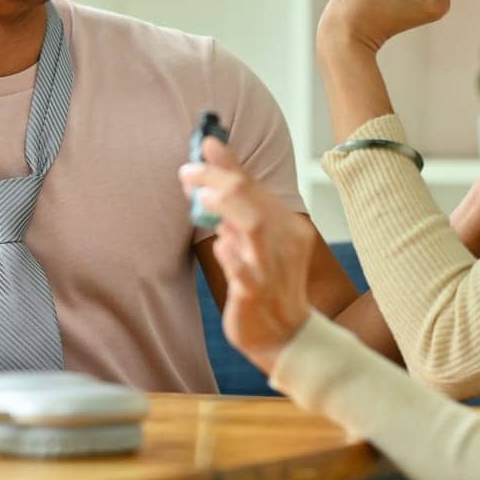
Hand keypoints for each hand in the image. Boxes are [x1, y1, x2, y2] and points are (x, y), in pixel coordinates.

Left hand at [179, 140, 316, 370]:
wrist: (285, 334)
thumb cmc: (267, 280)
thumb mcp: (254, 238)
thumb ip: (237, 203)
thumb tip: (211, 161)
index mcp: (289, 226)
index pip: (257, 188)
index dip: (227, 166)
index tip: (205, 145)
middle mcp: (285, 243)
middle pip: (255, 201)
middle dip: (221, 178)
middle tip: (189, 171)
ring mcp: (270, 269)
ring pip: (256, 228)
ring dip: (227, 206)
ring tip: (203, 196)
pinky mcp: (255, 295)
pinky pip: (245, 272)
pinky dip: (231, 255)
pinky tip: (219, 244)